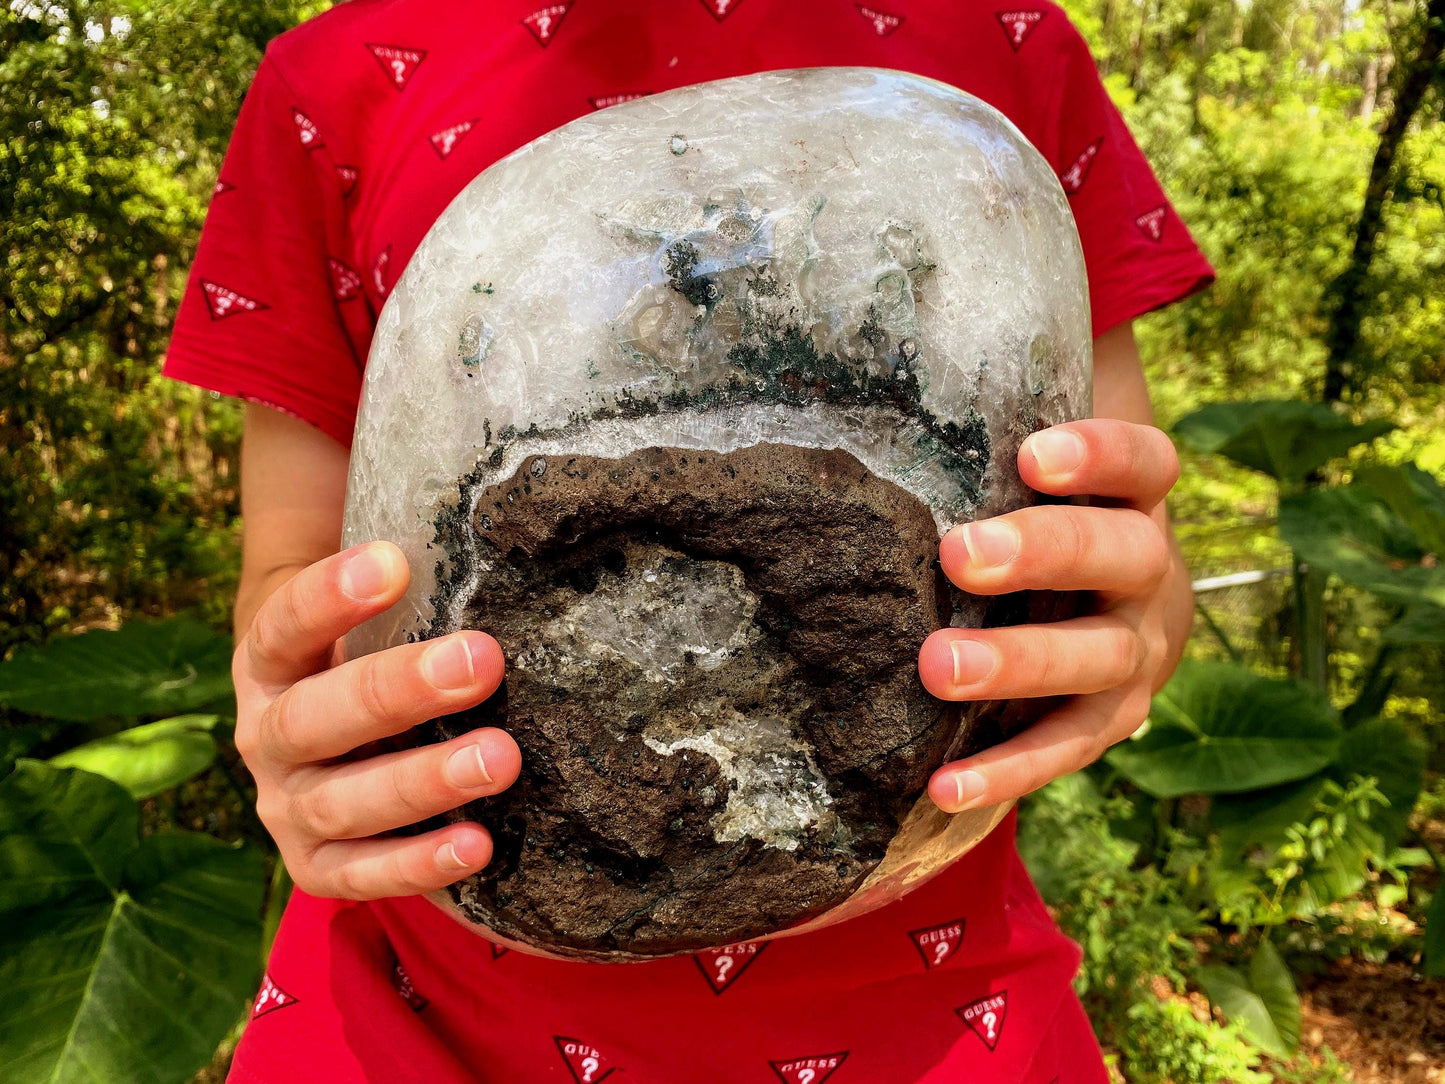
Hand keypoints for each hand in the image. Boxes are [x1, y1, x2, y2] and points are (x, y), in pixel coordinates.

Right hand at [232, 541, 520, 898]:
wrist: (327, 746)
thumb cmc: (366, 661)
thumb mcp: (368, 626)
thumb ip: (406, 592)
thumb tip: (495, 533)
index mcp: (270, 665)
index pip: (285, 626)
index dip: (330, 595)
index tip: (393, 561)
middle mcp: (266, 737)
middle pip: (318, 717)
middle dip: (400, 690)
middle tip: (483, 659)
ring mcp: (287, 809)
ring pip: (344, 801)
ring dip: (424, 782)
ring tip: (501, 759)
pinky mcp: (317, 867)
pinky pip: (362, 875)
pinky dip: (418, 865)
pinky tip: (478, 845)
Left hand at [918, 419, 1184, 812]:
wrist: (1101, 599)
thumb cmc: (1030, 503)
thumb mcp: (1021, 457)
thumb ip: (978, 410)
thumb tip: (872, 315)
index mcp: (1137, 494)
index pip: (1143, 462)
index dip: (1099, 455)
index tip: (1031, 451)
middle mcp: (1151, 569)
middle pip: (1120, 555)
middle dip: (1044, 554)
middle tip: (960, 553)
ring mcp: (1139, 650)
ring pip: (1099, 660)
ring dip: (1021, 664)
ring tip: (937, 668)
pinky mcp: (1113, 720)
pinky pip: (1067, 748)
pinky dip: (1008, 770)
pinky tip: (940, 786)